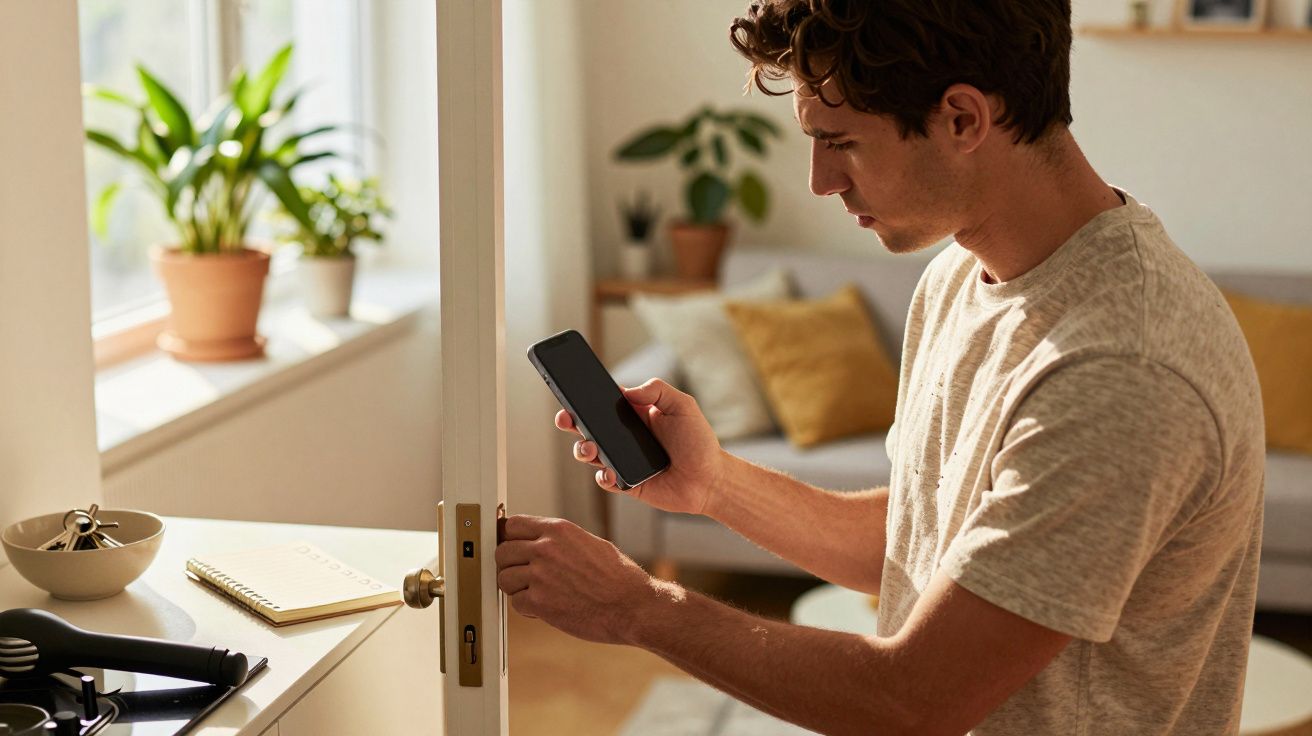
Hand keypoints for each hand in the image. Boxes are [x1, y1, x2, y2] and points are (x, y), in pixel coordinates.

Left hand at [495, 514, 657, 644]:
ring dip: (516, 588)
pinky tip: (545, 608)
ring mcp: (540, 575)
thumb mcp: (590, 543)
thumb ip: (560, 540)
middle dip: (509, 565)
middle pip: (502, 551)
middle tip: (521, 574)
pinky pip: (516, 603)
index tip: (512, 547)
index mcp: (559, 530)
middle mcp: (546, 548)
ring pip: (504, 578)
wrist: (632, 605)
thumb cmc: (619, 577)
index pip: (512, 525)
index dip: (510, 538)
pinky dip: (527, 608)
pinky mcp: (540, 602)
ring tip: (535, 593)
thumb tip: (540, 542)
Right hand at [556, 378, 724, 515]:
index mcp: (635, 415)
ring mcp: (623, 461)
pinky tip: (610, 472)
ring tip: (590, 447)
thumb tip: (627, 390)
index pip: (604, 403)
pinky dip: (603, 476)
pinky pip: (605, 480)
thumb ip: (657, 390)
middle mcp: (624, 437)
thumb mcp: (683, 406)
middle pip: (589, 427)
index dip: (586, 398)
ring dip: (583, 449)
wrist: (710, 480)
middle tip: (566, 418)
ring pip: (591, 453)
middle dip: (571, 421)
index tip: (572, 391)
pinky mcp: (626, 484)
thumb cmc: (698, 442)